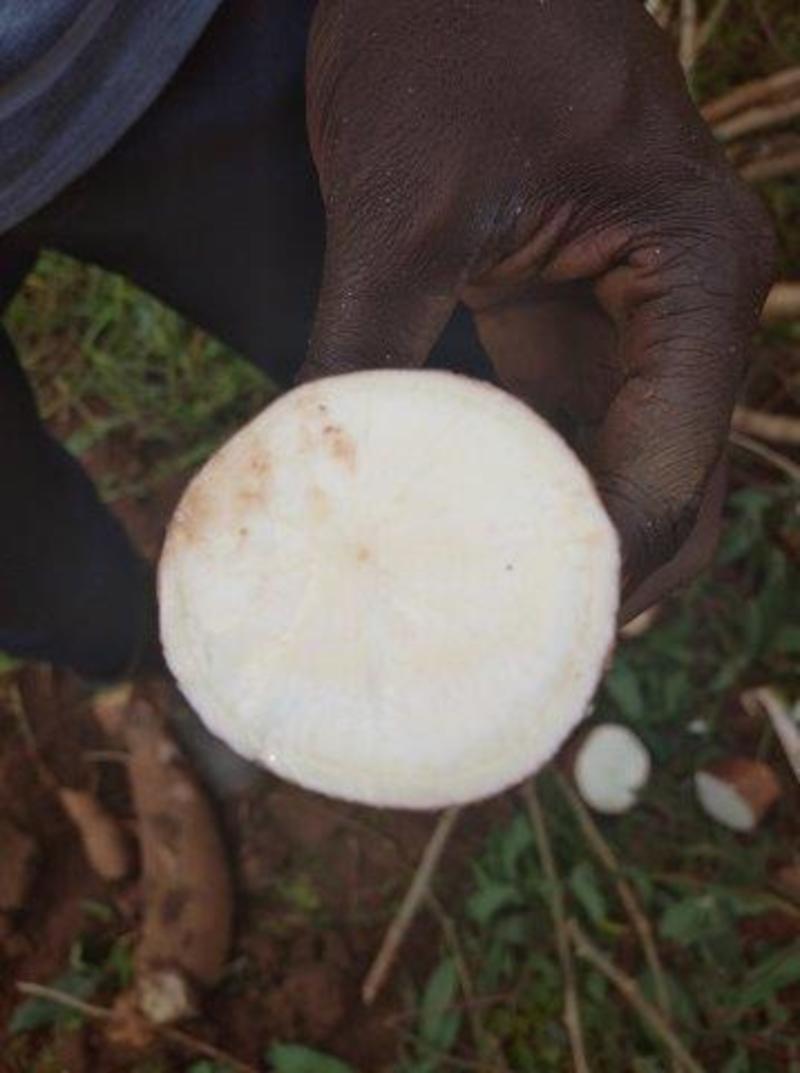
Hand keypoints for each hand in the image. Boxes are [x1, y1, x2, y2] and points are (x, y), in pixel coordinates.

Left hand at [302, 0, 774, 617]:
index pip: (669, 471)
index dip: (603, 571)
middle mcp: (682, 305)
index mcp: (692, 275)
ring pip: (617, 465)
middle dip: (603, 578)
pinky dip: (520, 482)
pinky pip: (561, 424)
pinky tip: (460, 525)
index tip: (524, 641)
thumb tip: (311, 472)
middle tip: (517, 657)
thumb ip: (365, 346)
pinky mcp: (568, 311)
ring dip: (561, 541)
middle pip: (669, 487)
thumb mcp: (402, 205)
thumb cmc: (451, 31)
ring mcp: (631, 313)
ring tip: (487, 617)